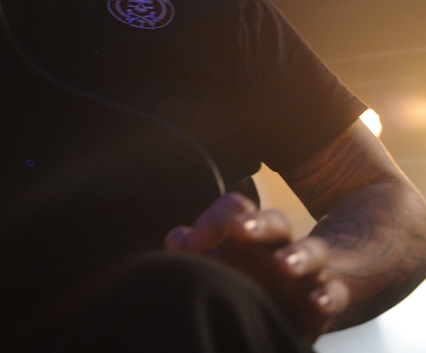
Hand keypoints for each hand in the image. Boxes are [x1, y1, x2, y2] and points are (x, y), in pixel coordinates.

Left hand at [165, 193, 349, 339]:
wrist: (292, 303)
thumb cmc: (246, 275)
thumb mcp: (218, 261)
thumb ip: (196, 249)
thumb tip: (178, 239)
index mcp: (250, 231)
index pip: (236, 208)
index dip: (214, 220)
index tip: (192, 246)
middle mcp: (279, 244)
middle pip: (275, 222)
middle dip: (257, 223)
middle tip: (239, 229)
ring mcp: (306, 270)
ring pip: (311, 252)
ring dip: (297, 256)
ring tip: (281, 264)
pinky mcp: (322, 297)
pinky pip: (334, 292)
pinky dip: (328, 296)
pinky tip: (317, 302)